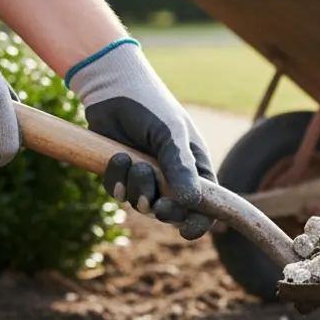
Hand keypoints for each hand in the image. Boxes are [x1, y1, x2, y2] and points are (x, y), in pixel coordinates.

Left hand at [65, 40, 215, 240]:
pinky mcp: (121, 175)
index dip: (199, 222)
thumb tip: (191, 202)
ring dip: (136, 189)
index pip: (206, 206)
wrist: (113, 90)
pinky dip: (116, 180)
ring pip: (142, 204)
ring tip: (130, 161)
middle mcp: (173, 177)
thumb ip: (181, 169)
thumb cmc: (152, 108)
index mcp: (196, 169)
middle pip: (173, 213)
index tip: (186, 229)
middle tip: (158, 205)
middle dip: (164, 211)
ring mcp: (146, 177)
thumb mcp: (171, 137)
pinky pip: (118, 193)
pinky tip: (116, 158)